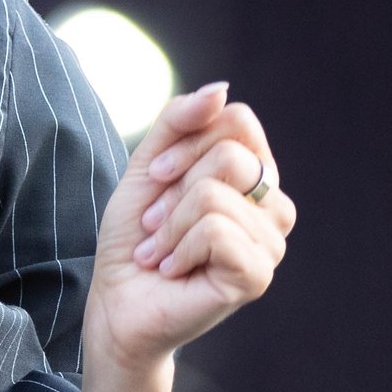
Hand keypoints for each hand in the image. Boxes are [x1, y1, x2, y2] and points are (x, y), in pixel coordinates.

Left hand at [82, 84, 295, 379]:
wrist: (118, 302)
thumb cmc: (137, 237)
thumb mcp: (149, 166)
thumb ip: (180, 122)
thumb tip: (222, 90)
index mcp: (255, 175)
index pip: (238, 121)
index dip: (186, 142)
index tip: (156, 175)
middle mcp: (273, 206)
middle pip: (229, 156)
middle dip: (174, 189)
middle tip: (155, 226)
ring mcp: (271, 243)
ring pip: (215, 195)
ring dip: (170, 225)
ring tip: (162, 252)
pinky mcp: (258, 275)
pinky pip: (215, 231)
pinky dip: (179, 248)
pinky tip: (174, 270)